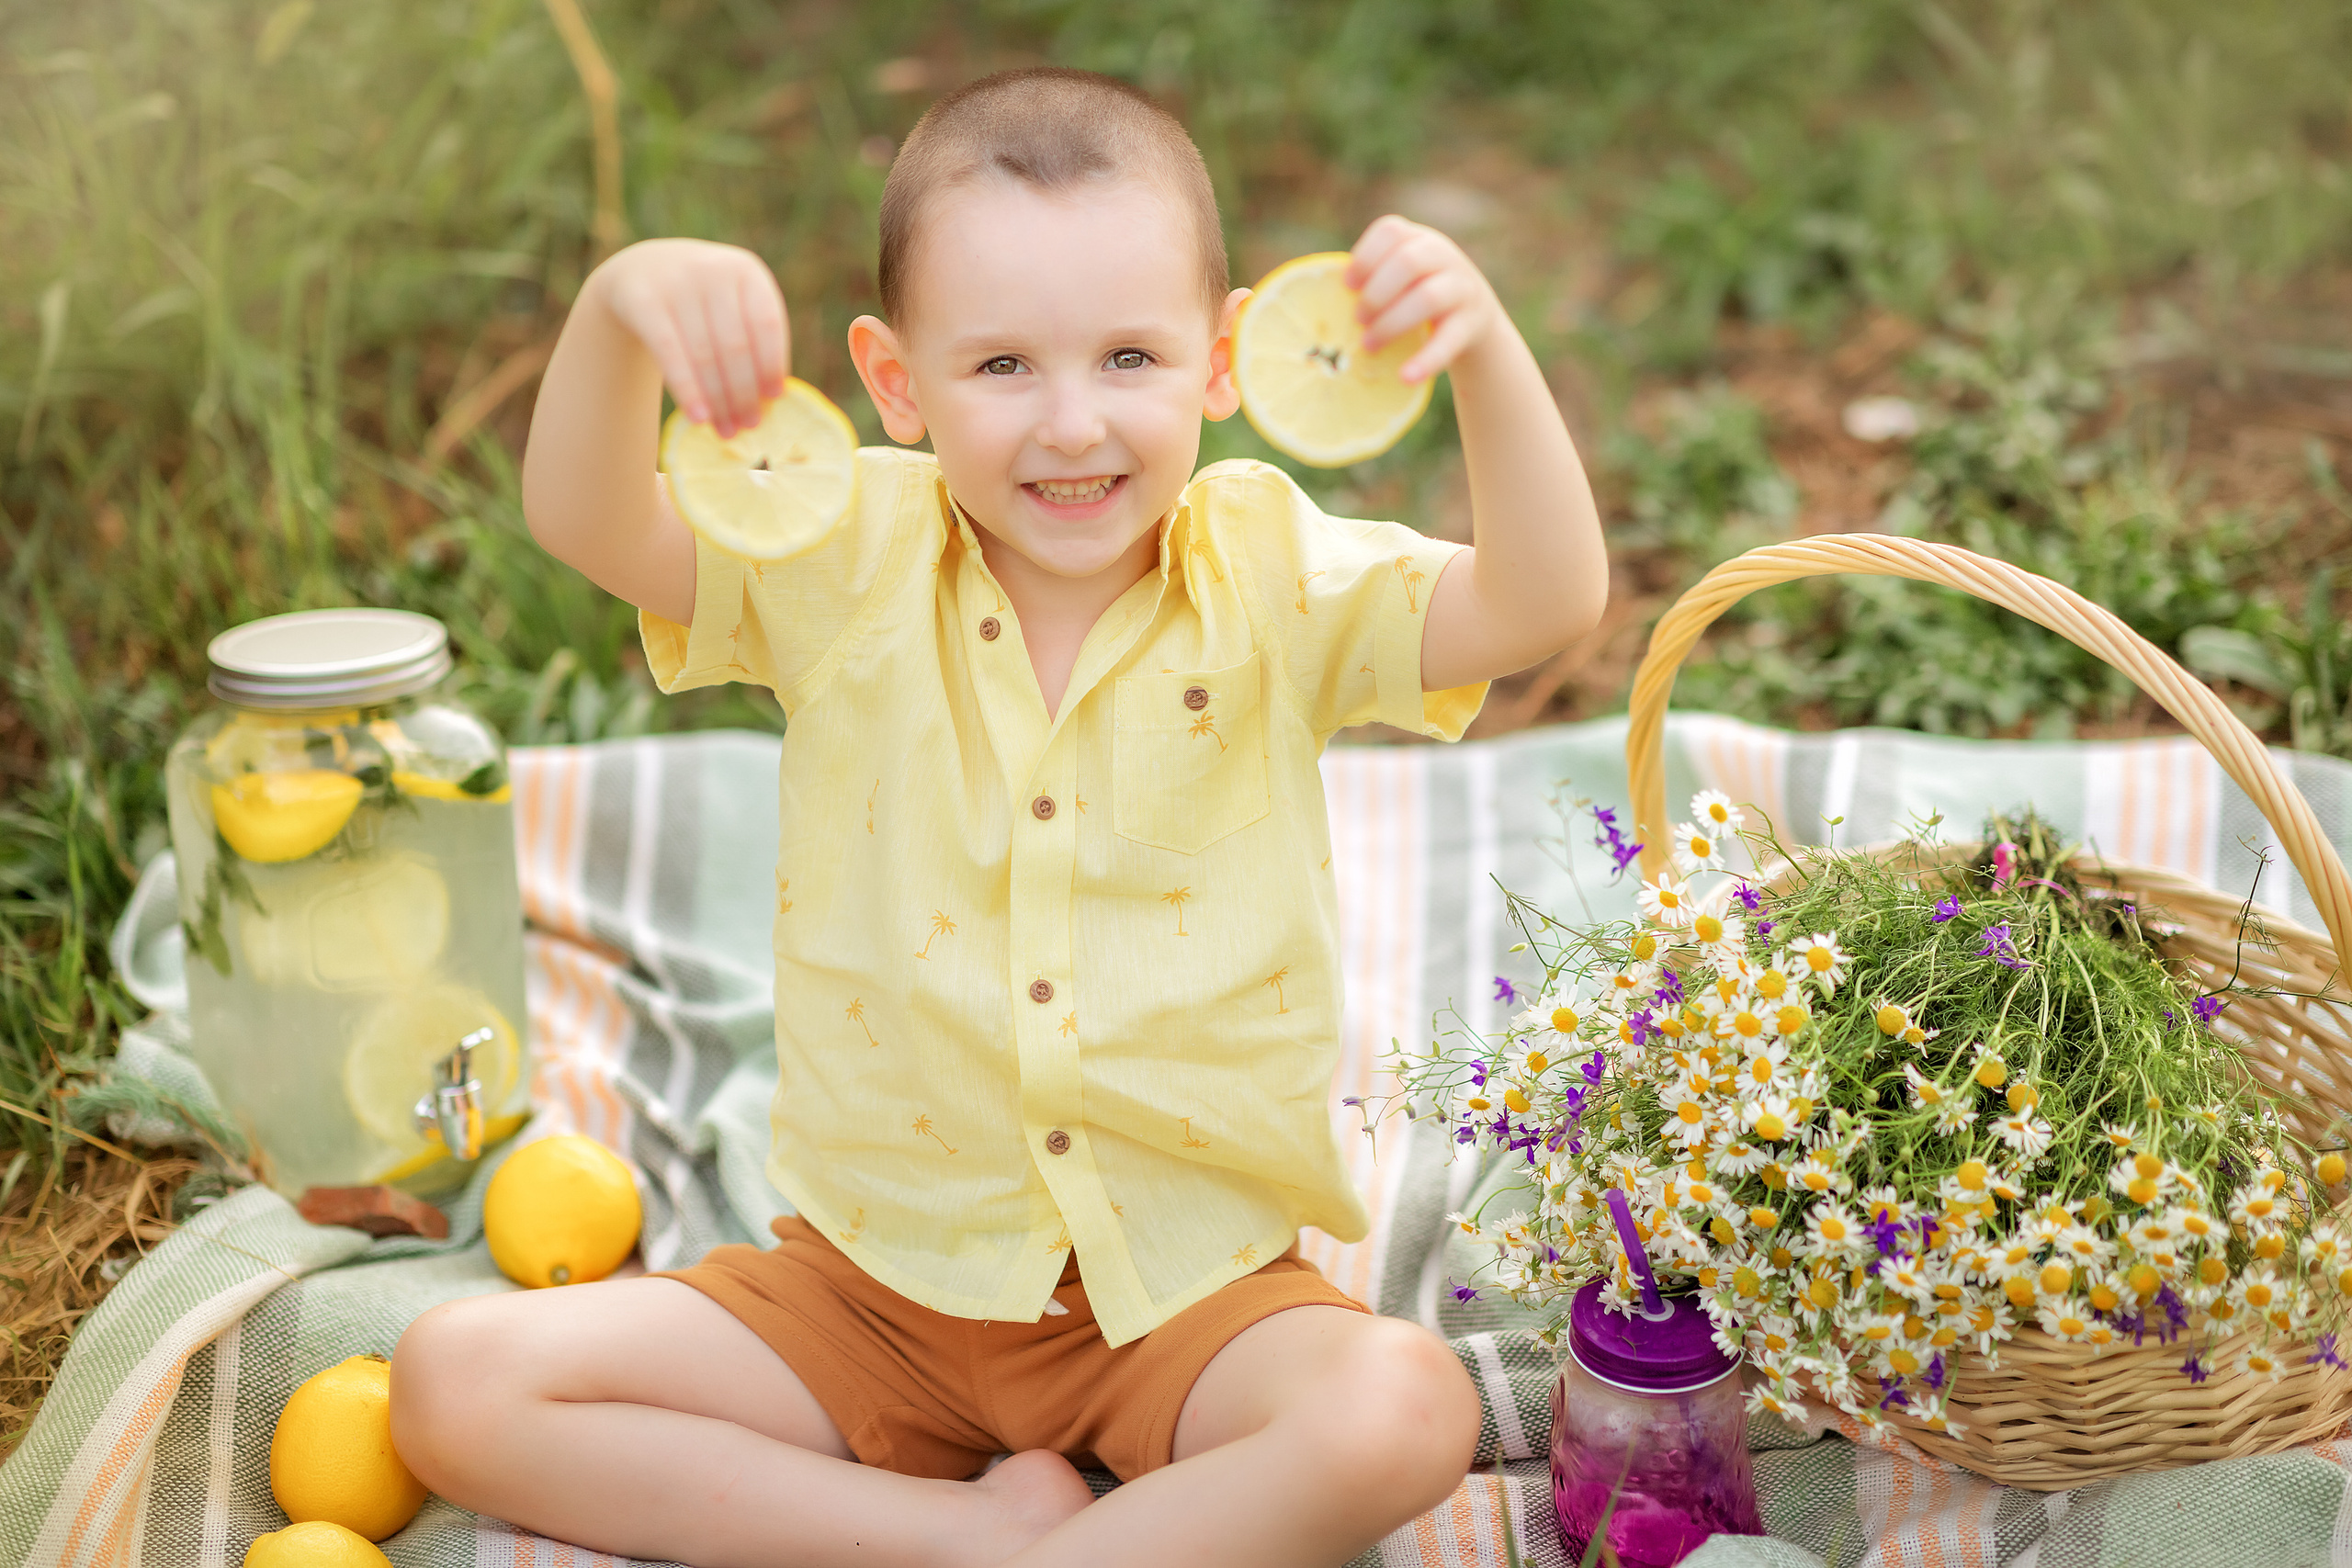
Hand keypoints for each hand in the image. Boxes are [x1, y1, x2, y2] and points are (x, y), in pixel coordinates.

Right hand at [592, 239, 788, 437]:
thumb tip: (771, 399)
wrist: (640, 272)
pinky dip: (687, 390)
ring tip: (726, 430)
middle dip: (744, 392)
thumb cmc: (702, 302)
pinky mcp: (643, 300)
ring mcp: (674, 282)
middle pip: (735, 346)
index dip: (772, 363)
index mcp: (745, 271)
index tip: (775, 399)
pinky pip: (668, 354)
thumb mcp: (732, 306)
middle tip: (749, 425)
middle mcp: (711, 269)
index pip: (767, 324)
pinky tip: (698, 418)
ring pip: (703, 355)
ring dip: (718, 400)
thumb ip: (753, 340)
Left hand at [1344, 216, 1503, 383]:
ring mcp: (1461, 287)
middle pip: (1408, 262)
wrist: (1474, 315)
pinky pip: (1449, 340)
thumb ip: (1371, 281)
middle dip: (1376, 293)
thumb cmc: (1417, 295)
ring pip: (1428, 297)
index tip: (1347, 286)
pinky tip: (1406, 377)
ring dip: (1392, 324)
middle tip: (1357, 319)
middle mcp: (1443, 256)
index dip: (1365, 257)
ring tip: (1369, 346)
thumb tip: (1316, 308)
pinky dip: (1426, 360)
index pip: (1391, 232)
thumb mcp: (1401, 278)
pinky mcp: (1472, 322)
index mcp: (1417, 239)